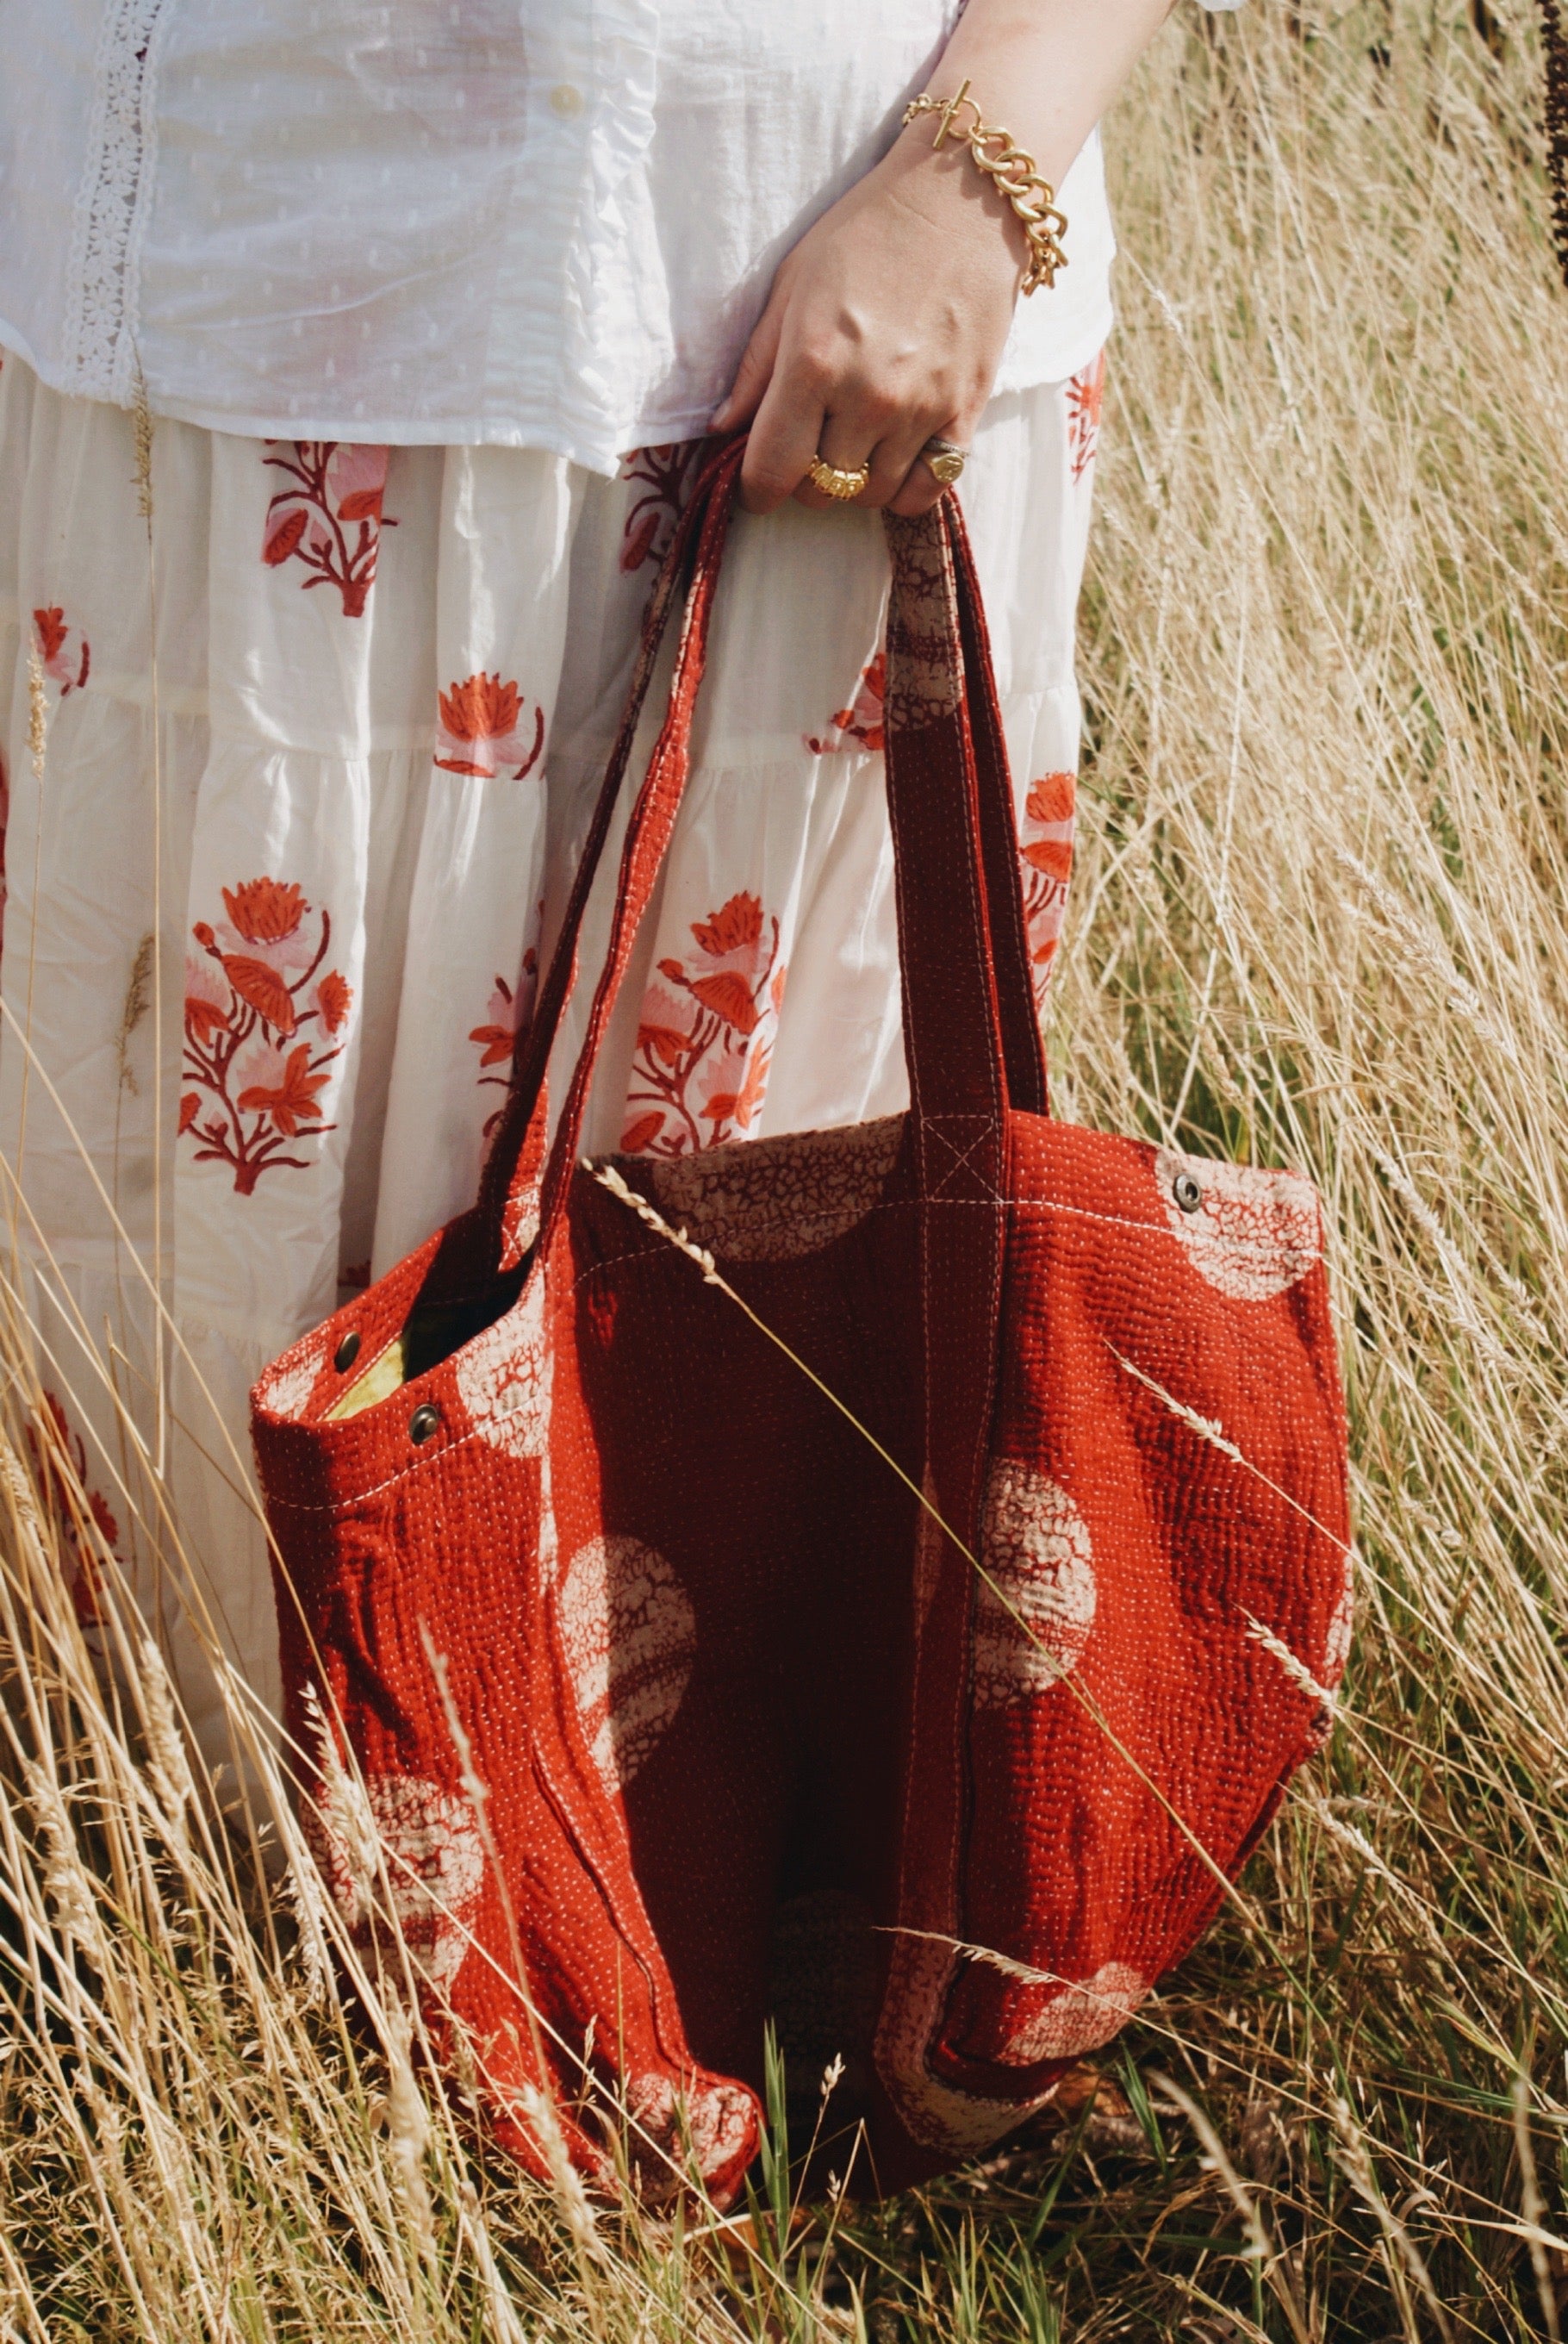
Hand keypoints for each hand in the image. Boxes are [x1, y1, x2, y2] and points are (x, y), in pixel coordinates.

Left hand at [710, 131, 1026, 517]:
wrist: (961, 201)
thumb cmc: (867, 235)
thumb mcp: (793, 286)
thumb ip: (757, 366)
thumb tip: (722, 428)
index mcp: (813, 361)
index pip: (771, 470)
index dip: (758, 489)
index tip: (759, 483)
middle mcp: (866, 396)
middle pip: (819, 490)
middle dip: (805, 475)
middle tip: (811, 441)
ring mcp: (919, 409)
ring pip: (869, 495)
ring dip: (854, 479)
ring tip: (854, 439)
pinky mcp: (964, 413)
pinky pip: (923, 490)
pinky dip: (902, 487)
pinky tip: (894, 456)